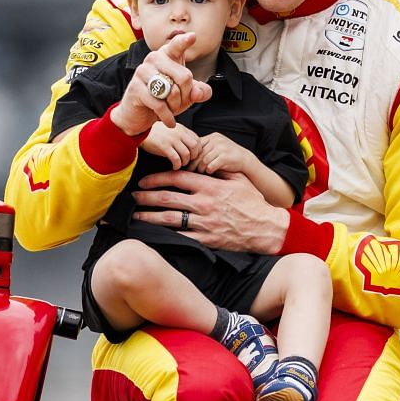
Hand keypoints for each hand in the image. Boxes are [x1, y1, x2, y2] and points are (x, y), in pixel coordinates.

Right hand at [111, 34, 209, 134]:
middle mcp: (154, 58)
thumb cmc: (164, 99)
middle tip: (180, 104)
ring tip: (172, 110)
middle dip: (187, 96)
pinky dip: (168, 116)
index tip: (193, 36)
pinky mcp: (136, 88)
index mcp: (167, 55)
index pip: (177, 45)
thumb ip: (199, 91)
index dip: (185, 41)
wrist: (138, 114)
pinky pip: (160, 104)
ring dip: (176, 106)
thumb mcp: (186, 95)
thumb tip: (198, 92)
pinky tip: (170, 121)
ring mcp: (143, 71)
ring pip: (172, 91)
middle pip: (184, 76)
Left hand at [133, 169, 288, 253]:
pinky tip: (153, 234)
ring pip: (169, 219)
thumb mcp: (238, 179)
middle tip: (133, 196)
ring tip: (136, 215)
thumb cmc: (253, 202)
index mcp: (210, 187)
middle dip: (146, 197)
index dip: (156, 179)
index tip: (144, 181)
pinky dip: (165, 235)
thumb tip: (203, 161)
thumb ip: (219, 170)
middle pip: (167, 198)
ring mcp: (204, 223)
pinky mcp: (206, 240)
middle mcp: (204, 204)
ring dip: (149, 216)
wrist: (266, 228)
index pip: (176, 179)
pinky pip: (181, 237)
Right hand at [142, 123, 199, 169]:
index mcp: (181, 129)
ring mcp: (171, 139)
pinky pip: (176, 159)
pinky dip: (177, 165)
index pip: (197, 140)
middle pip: (195, 147)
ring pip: (186, 154)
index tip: (192, 156)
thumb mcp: (171, 129)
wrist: (141, 132)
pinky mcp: (163, 146)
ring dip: (185, 162)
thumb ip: (182, 135)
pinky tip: (174, 167)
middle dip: (193, 157)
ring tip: (180, 164)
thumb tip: (192, 145)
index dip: (197, 150)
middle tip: (187, 161)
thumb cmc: (156, 133)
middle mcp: (178, 133)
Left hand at [188, 132, 256, 178]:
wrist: (245, 160)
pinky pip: (210, 165)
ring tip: (201, 173)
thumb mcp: (218, 147)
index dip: (192, 155)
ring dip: (201, 168)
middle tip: (190, 171)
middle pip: (199, 153)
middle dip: (194, 164)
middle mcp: (216, 140)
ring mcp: (221, 147)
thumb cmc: (229, 156)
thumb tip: (189, 156)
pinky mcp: (225, 157)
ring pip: (203, 160)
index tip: (188, 163)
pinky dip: (209, 170)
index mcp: (213, 137)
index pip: (197, 145)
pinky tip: (210, 172)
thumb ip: (206, 148)